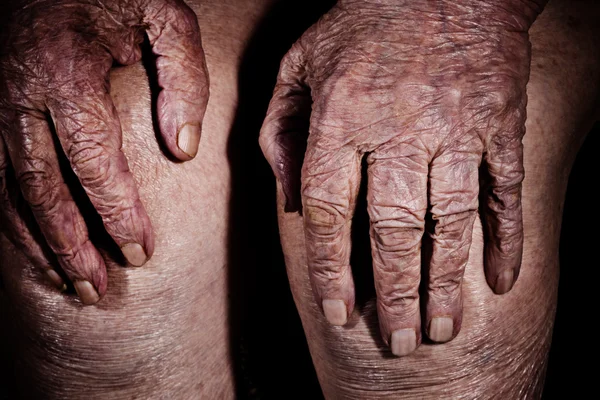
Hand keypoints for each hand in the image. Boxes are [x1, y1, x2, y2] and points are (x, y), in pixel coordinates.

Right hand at [0, 0, 208, 303]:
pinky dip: (15, 219)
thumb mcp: (164, 17)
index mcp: (65, 71)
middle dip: (70, 244)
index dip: (116, 211)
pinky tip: (38, 248)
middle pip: (42, 187)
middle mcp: (21, 94)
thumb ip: (182, 78)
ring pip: (10, 190)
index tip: (140, 252)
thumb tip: (185, 149)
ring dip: (39, 243)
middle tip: (97, 289)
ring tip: (70, 284)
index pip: (92, 159)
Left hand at [260, 0, 544, 354]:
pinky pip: (505, 190)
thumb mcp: (298, 64)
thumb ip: (278, 131)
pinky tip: (502, 281)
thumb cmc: (363, 22)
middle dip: (394, 293)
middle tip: (397, 341)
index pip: (326, 210)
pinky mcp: (501, 123)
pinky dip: (508, 238)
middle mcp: (397, 129)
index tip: (340, 311)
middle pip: (392, 228)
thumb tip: (283, 202)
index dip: (330, 267)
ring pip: (451, 221)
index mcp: (339, 118)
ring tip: (441, 328)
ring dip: (446, 281)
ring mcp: (456, 127)